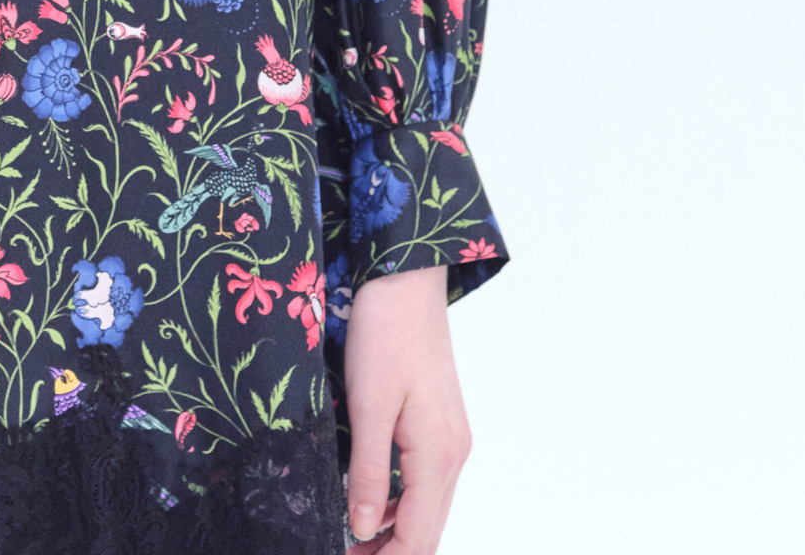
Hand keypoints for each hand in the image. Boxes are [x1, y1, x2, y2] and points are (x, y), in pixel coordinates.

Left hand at [343, 262, 470, 551]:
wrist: (406, 278)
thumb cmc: (384, 332)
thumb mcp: (367, 404)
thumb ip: (366, 471)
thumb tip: (360, 529)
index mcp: (438, 455)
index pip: (418, 537)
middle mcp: (454, 454)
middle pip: (428, 531)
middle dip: (390, 553)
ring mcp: (451, 439)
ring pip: (427, 508)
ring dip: (394, 531)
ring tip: (350, 539)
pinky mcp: (442, 424)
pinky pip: (424, 481)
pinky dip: (399, 502)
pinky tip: (368, 501)